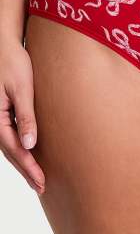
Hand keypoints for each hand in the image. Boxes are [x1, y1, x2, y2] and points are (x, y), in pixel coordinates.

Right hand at [0, 39, 44, 194]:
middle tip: (42, 187)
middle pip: (10, 152)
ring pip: (9, 146)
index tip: (41, 181)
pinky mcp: (3, 113)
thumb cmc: (13, 63)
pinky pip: (10, 136)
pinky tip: (29, 156)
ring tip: (36, 179)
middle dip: (26, 170)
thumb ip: (26, 117)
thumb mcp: (22, 89)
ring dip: (23, 163)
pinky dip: (20, 150)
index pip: (14, 148)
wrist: (5, 46)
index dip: (29, 167)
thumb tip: (30, 145)